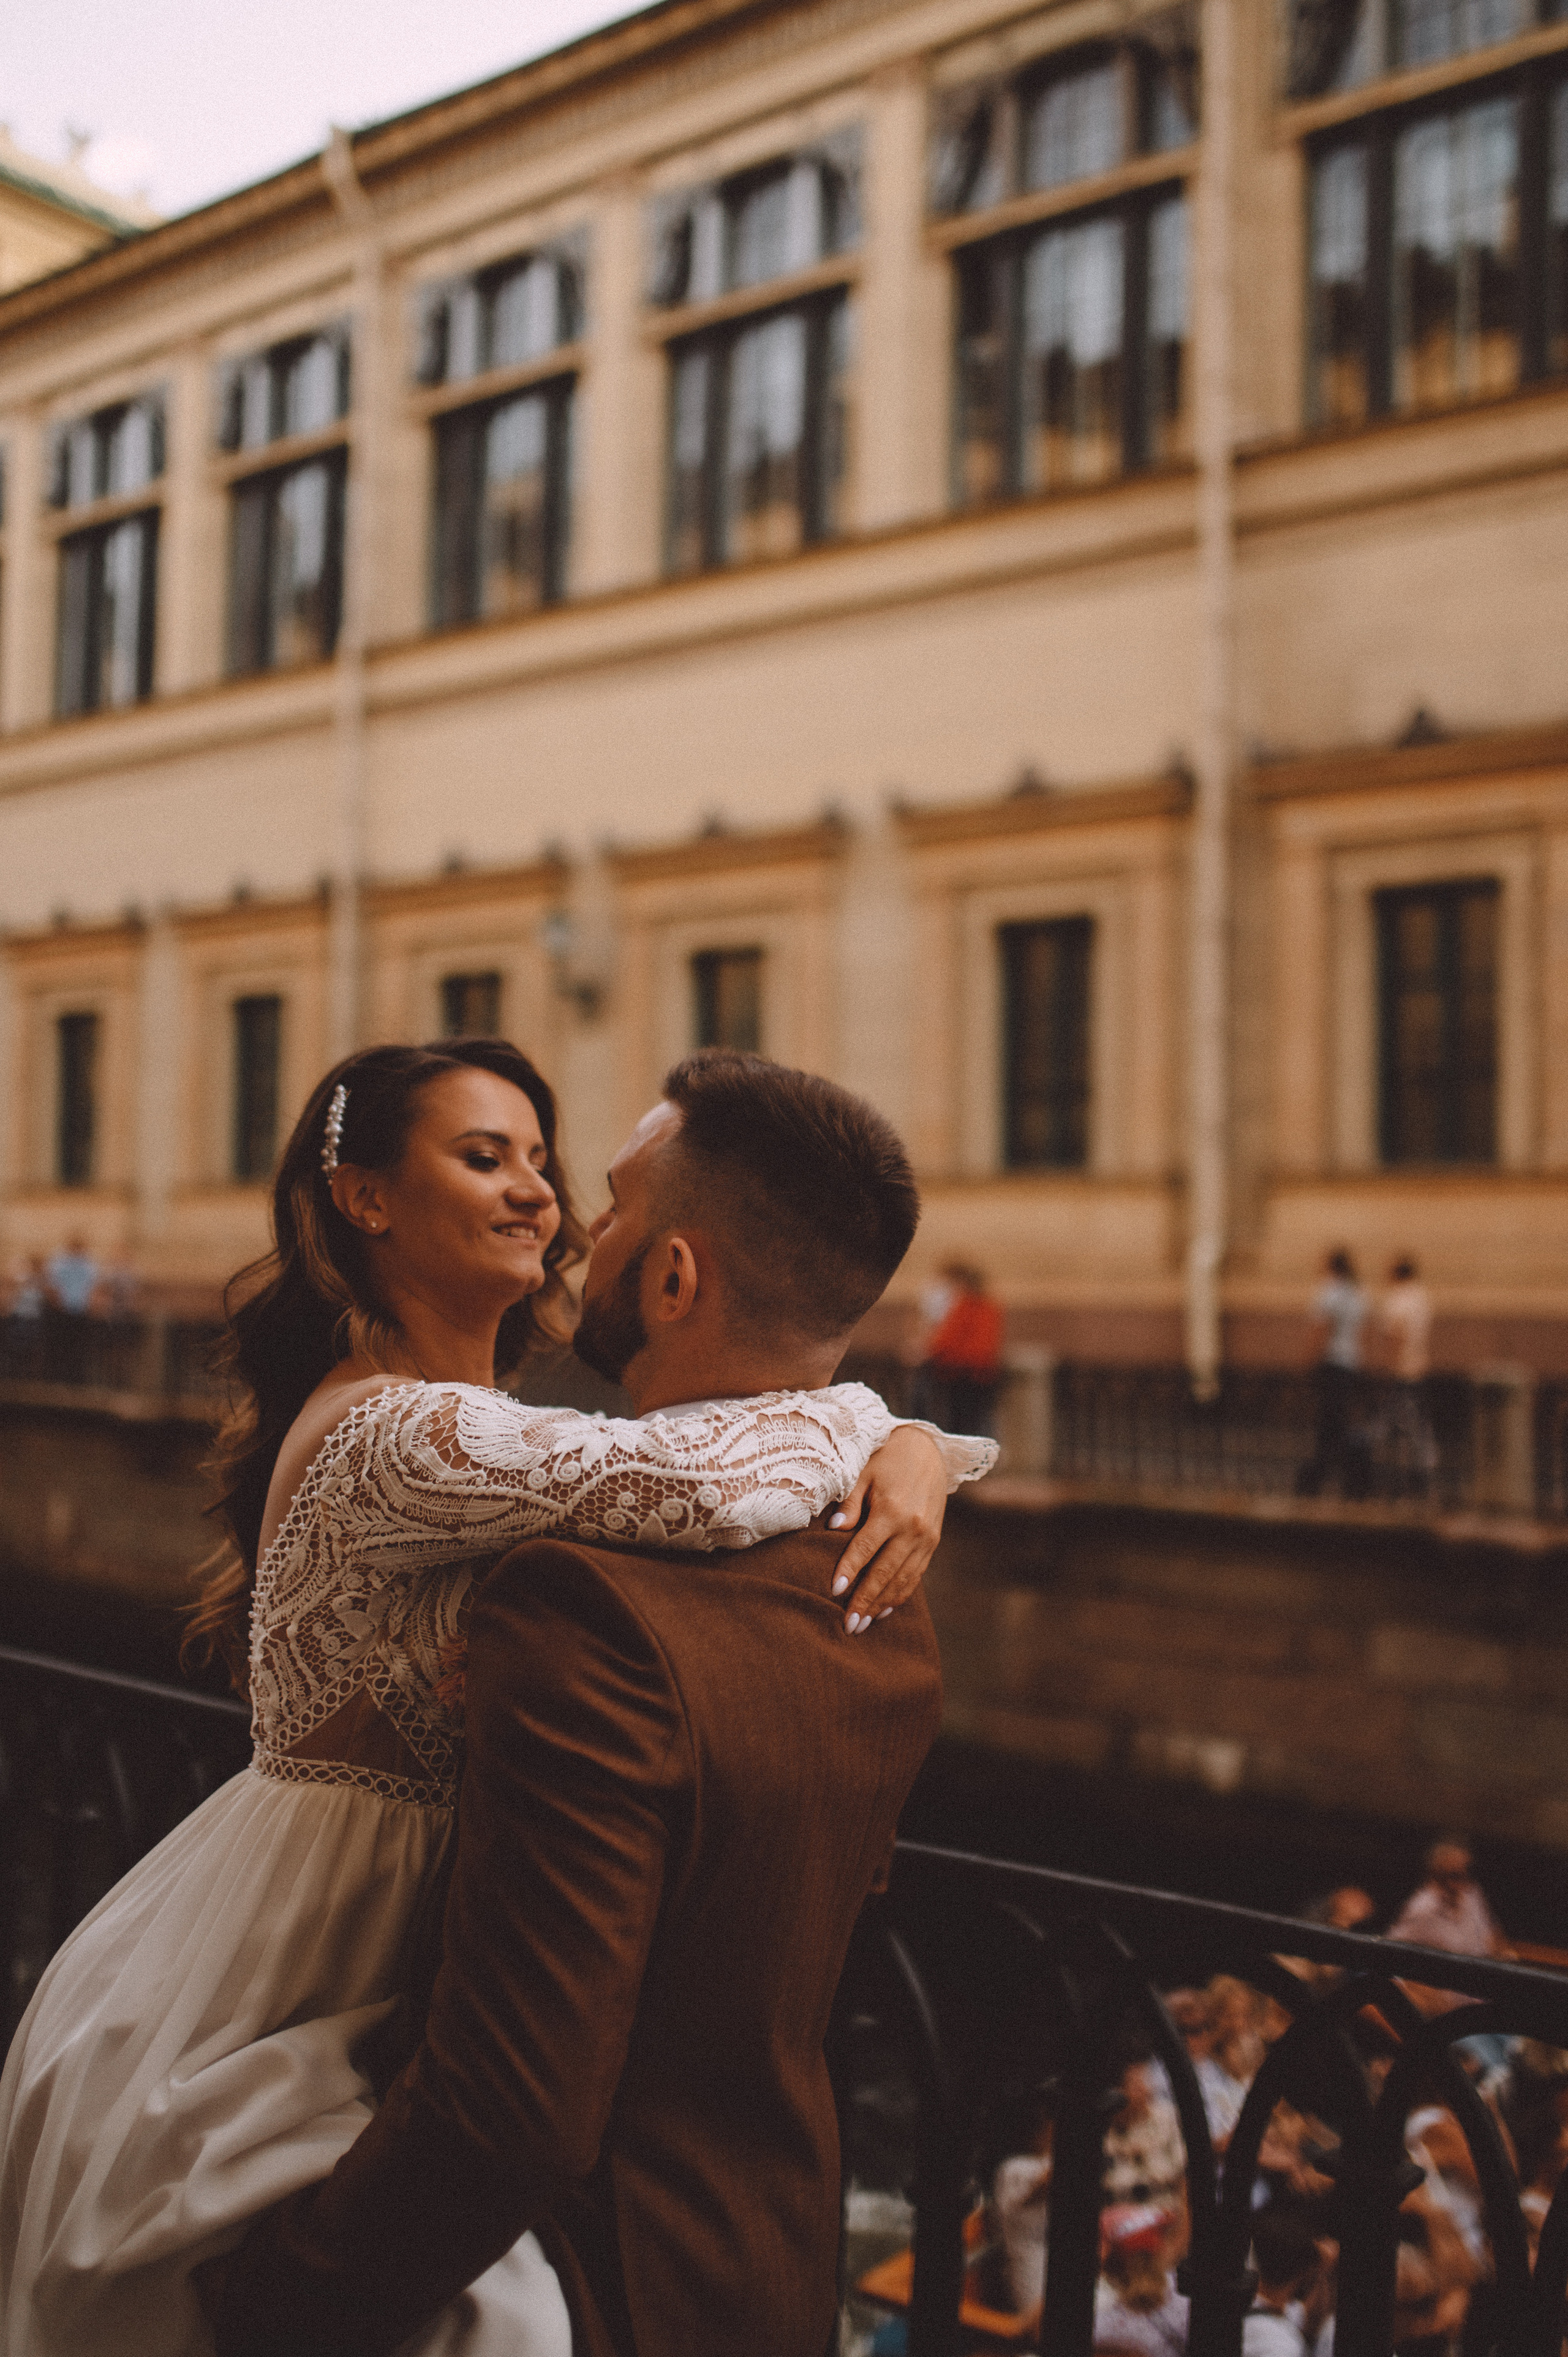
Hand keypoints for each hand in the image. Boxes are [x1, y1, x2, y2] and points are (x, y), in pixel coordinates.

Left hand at [828, 1425, 946, 1629]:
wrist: (928, 1450)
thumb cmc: (886, 1458)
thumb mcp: (864, 1472)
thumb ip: (850, 1501)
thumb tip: (833, 1528)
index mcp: (892, 1510)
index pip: (865, 1548)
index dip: (849, 1570)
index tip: (833, 1592)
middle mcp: (913, 1528)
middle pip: (885, 1572)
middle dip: (865, 1600)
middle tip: (848, 1625)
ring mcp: (926, 1538)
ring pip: (903, 1580)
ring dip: (882, 1604)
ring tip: (862, 1625)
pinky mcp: (933, 1543)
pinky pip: (916, 1575)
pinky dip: (900, 1595)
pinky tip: (884, 1610)